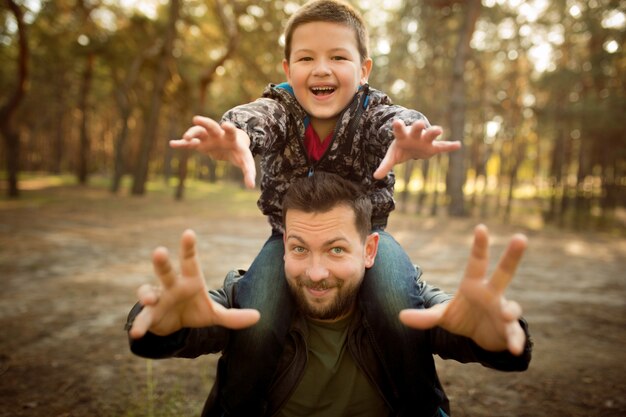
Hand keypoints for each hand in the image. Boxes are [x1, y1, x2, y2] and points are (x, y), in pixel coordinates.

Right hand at [128, 229, 259, 338]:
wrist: (175, 326)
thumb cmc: (194, 311)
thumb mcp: (214, 315)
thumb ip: (234, 317)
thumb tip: (259, 317)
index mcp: (189, 280)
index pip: (189, 260)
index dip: (189, 247)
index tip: (189, 233)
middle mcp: (171, 285)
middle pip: (165, 270)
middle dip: (161, 262)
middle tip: (159, 251)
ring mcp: (158, 298)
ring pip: (148, 290)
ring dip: (146, 293)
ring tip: (150, 299)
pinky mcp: (149, 314)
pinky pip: (142, 317)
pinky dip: (139, 324)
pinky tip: (136, 332)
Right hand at [170, 116, 256, 187]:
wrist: (232, 145)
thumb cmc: (240, 153)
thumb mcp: (246, 161)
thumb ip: (249, 172)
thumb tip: (251, 187)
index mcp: (231, 137)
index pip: (231, 131)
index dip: (228, 128)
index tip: (225, 125)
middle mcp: (218, 134)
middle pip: (211, 125)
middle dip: (205, 122)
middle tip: (196, 119)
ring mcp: (208, 137)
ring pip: (198, 132)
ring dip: (191, 134)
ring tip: (185, 138)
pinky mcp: (200, 143)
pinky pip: (189, 143)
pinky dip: (181, 143)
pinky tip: (173, 144)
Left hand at [373, 119, 460, 179]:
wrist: (412, 145)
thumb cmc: (401, 148)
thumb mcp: (391, 156)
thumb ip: (385, 165)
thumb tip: (375, 177)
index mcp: (402, 136)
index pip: (399, 130)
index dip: (398, 127)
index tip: (397, 122)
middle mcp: (414, 135)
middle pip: (416, 129)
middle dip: (418, 126)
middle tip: (419, 124)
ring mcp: (425, 140)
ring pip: (430, 134)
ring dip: (434, 132)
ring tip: (439, 130)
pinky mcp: (433, 147)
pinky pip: (442, 146)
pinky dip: (449, 146)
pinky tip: (458, 145)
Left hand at [399, 225, 526, 354]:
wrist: (479, 338)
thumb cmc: (462, 317)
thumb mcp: (442, 316)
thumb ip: (424, 316)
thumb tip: (401, 316)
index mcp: (474, 285)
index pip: (476, 262)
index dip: (479, 246)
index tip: (481, 227)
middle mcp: (492, 293)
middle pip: (504, 272)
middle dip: (513, 256)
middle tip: (520, 238)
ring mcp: (503, 311)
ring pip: (512, 306)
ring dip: (511, 310)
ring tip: (506, 314)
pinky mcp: (510, 330)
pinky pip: (515, 334)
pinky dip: (516, 340)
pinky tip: (514, 348)